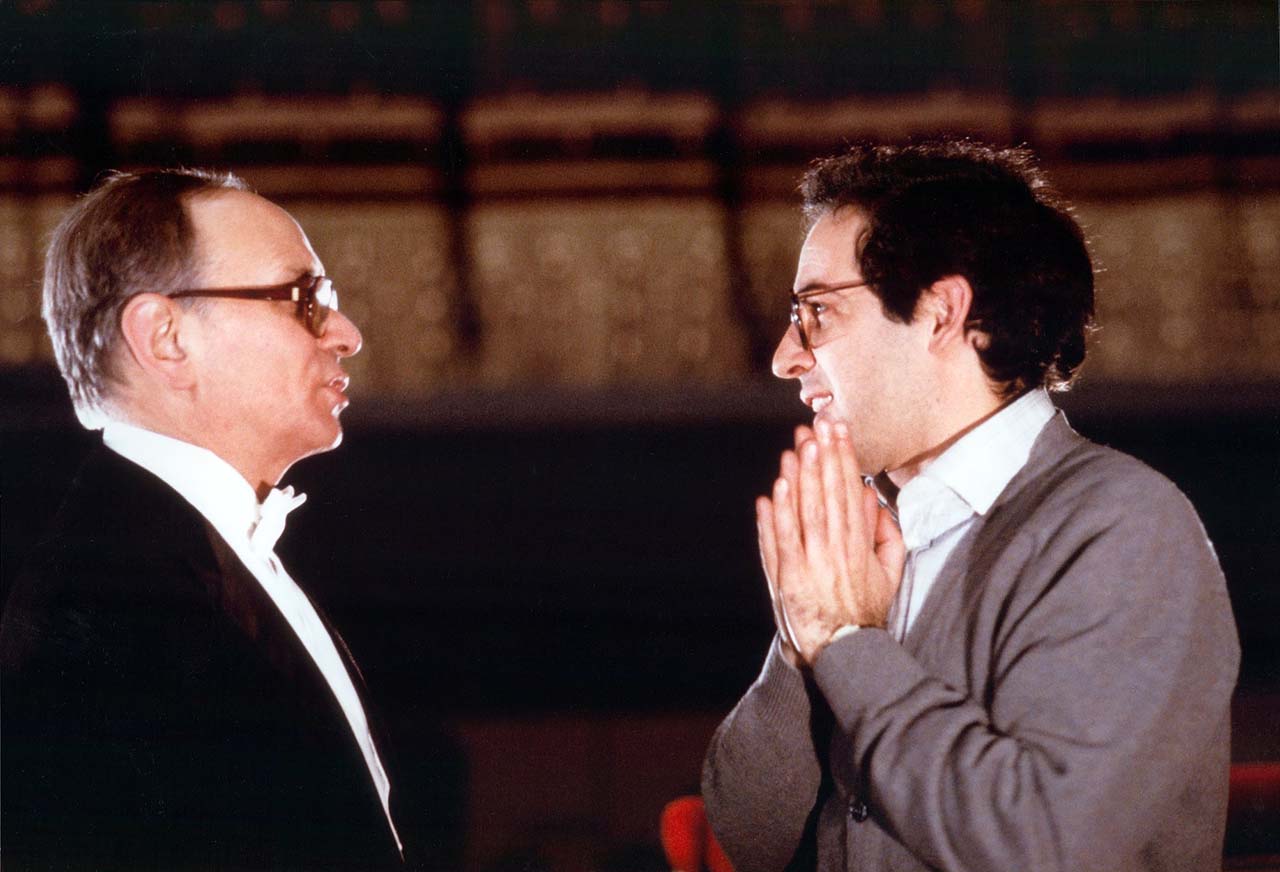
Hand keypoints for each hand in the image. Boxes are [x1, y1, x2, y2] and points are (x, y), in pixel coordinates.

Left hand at [756, 419, 905, 664]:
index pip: (850, 492)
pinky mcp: (788, 578)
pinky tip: (773, 491)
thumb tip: (872, 499)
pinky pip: (780, 541)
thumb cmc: (865, 610)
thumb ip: (887, 536)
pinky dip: (775, 516)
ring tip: (796, 448)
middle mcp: (835, 551)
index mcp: (860, 546)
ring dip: (799, 478)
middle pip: (827, 495)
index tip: (839, 431)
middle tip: (817, 425)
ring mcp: (809, 564)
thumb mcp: (890, 573)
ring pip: (803, 512)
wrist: (844, 650)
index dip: (844, 459)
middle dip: (822, 457)